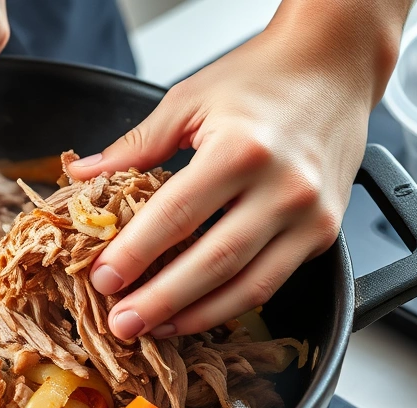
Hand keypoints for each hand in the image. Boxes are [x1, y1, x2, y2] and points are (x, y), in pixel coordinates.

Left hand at [66, 14, 399, 340]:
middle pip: (212, 262)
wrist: (333, 67)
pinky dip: (230, 305)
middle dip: (160, 300)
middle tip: (122, 325)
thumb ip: (137, 145)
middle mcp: (283, 187)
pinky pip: (271, 281)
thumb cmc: (261, 78)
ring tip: (153, 330)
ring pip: (247, 286)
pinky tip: (194, 313)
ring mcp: (310, 216)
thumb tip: (83, 176)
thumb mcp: (189, 99)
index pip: (176, 216)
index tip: (103, 279)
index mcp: (242, 149)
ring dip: (195, 316)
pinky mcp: (323, 234)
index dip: (135, 253)